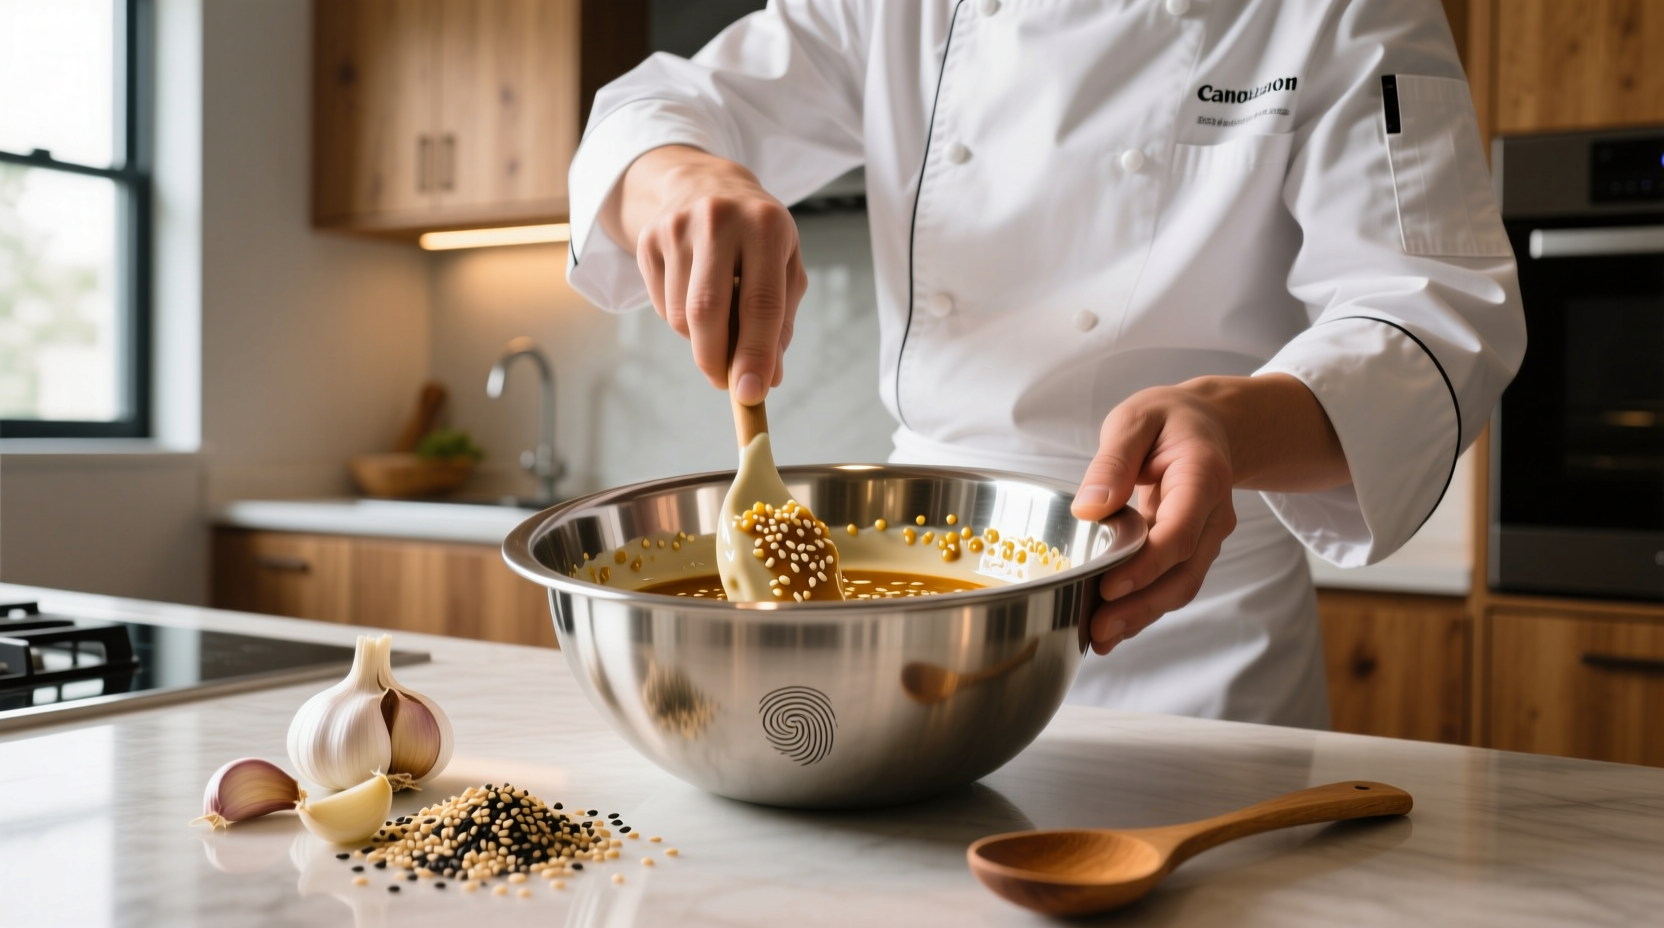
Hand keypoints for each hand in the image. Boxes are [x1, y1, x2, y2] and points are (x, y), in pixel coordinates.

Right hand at [601, 145, 807, 403]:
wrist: (706, 184)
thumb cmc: (757, 236)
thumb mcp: (785, 267)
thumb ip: (781, 323)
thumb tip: (769, 379)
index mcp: (766, 226)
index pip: (760, 303)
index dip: (755, 354)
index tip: (751, 394)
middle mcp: (719, 220)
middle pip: (707, 310)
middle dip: (715, 359)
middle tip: (725, 382)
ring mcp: (677, 226)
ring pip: (680, 314)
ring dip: (700, 338)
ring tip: (719, 321)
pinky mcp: (648, 238)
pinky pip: (660, 305)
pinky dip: (680, 319)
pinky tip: (695, 296)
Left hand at [1070, 374, 1348, 653]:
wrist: (1208, 425)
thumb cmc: (1169, 420)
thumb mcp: (1135, 420)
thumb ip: (1112, 461)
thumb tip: (1089, 508)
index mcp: (1203, 476)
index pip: (1180, 531)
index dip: (1147, 565)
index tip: (1110, 587)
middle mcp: (1213, 514)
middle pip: (1183, 572)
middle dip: (1142, 606)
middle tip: (1099, 630)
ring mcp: (1206, 537)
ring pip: (1180, 586)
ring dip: (1142, 616)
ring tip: (1100, 638)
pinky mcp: (1191, 551)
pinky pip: (1172, 583)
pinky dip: (1144, 606)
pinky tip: (1113, 626)